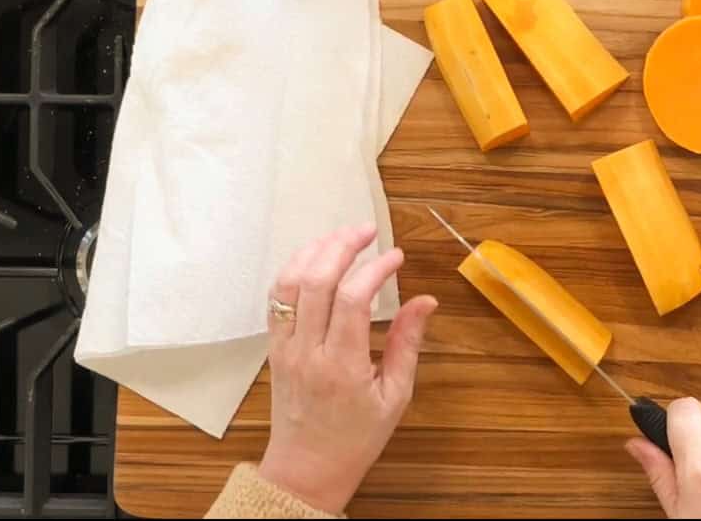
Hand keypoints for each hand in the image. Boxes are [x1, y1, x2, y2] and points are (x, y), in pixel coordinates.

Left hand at [258, 224, 438, 514]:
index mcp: (342, 367)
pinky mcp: (274, 346)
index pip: (352, 300)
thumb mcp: (395, 396)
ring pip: (289, 283)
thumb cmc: (355, 438)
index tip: (396, 257)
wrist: (306, 469)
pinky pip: (276, 297)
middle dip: (342, 246)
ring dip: (315, 251)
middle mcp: (308, 352)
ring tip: (342, 237)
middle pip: (316, 280)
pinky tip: (316, 258)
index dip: (375, 269)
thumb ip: (408, 344)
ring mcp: (285, 347)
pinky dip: (294, 269)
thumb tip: (426, 301)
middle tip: (368, 231)